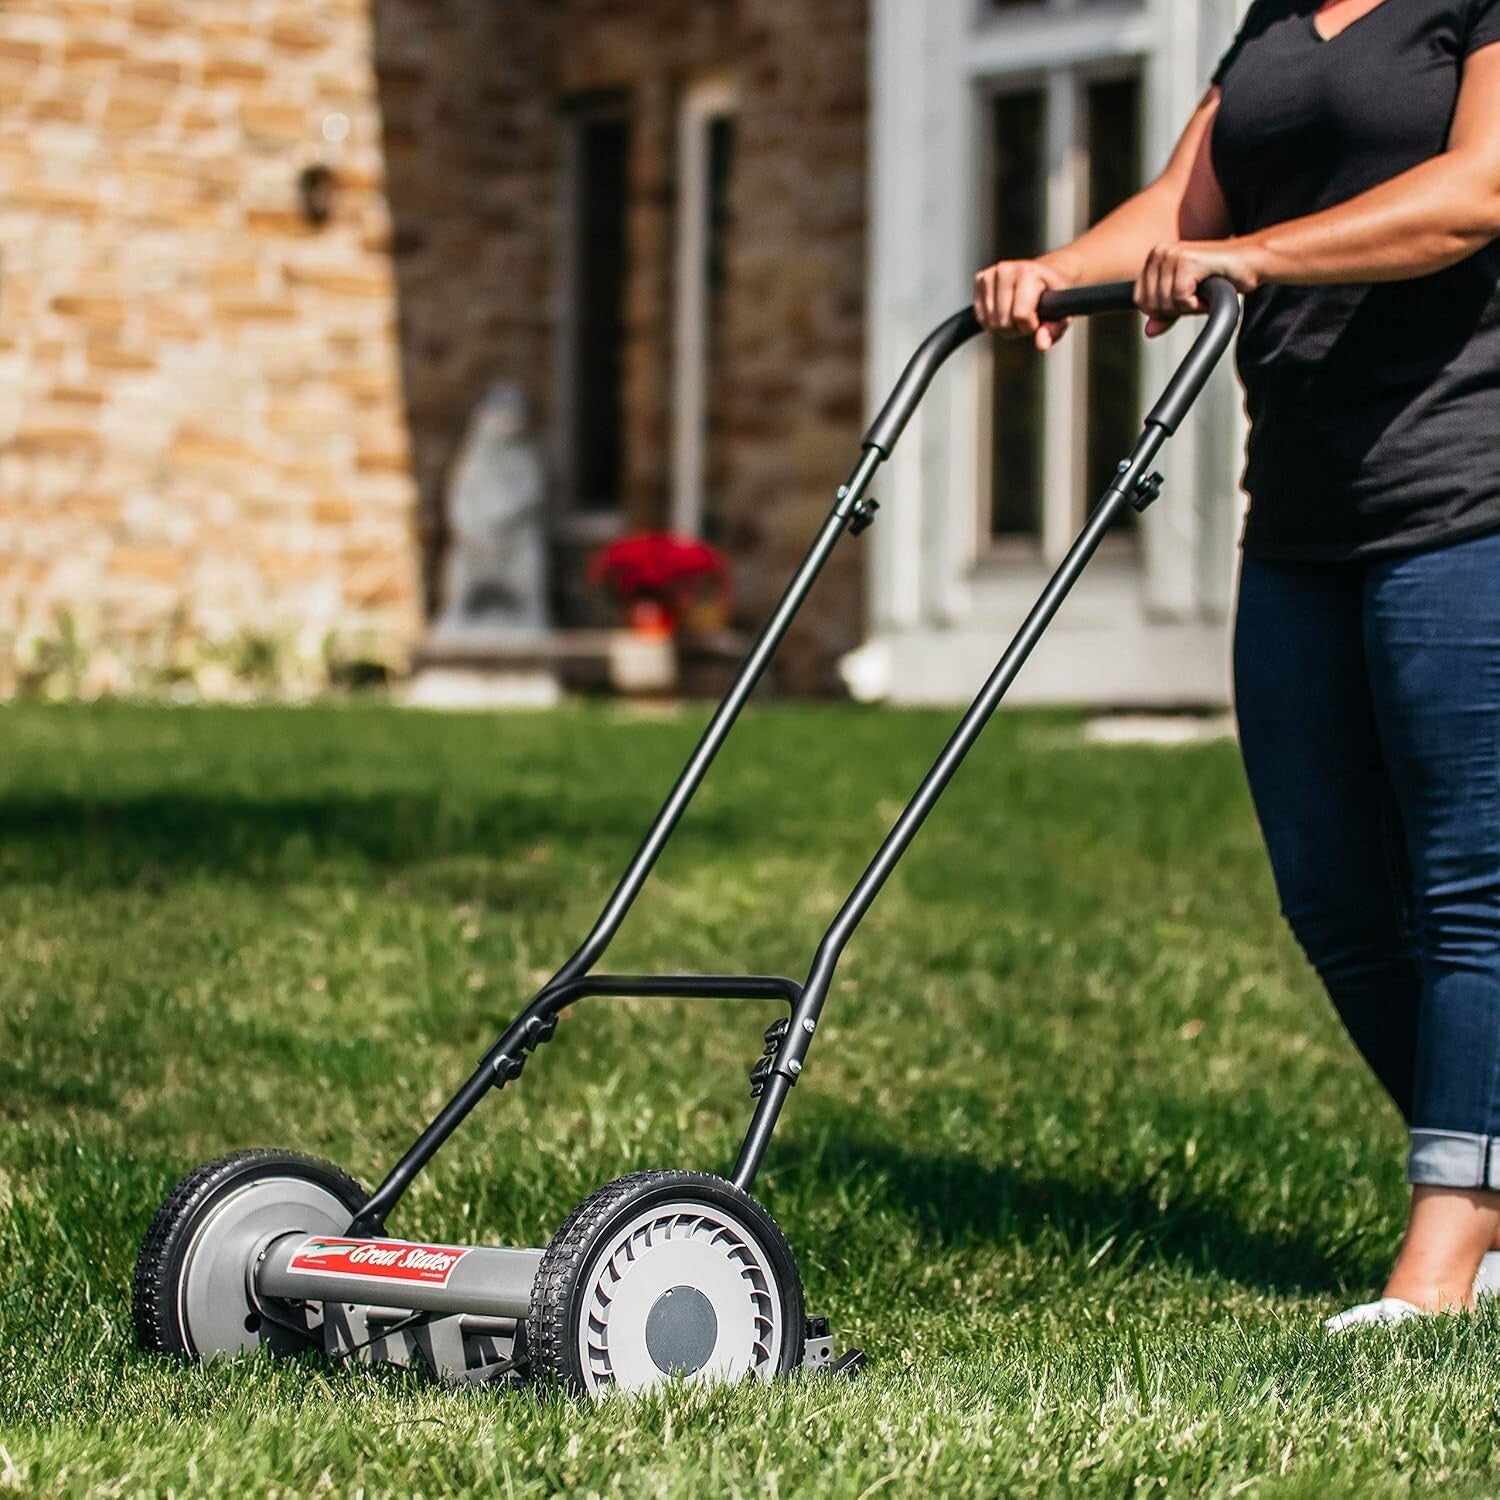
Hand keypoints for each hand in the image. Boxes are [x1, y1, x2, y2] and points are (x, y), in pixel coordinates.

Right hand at [973, 258, 1073, 350]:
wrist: (1044, 274)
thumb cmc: (1053, 294)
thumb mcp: (1062, 314)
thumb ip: (1053, 330)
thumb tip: (1041, 343)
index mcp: (1028, 272)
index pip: (1020, 315)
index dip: (1030, 326)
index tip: (1038, 319)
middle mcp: (1006, 269)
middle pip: (1002, 321)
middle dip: (1015, 328)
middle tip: (1027, 318)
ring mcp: (990, 274)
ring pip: (990, 321)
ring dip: (1003, 326)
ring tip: (1015, 314)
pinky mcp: (980, 279)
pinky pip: (980, 317)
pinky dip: (991, 321)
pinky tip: (1003, 311)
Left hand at [1134, 240, 1263, 336]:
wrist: (1251, 262)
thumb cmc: (1221, 278)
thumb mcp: (1187, 299)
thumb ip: (1166, 313)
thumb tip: (1148, 332)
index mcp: (1155, 257)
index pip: (1140, 300)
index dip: (1163, 310)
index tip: (1185, 299)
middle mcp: (1160, 252)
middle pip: (1150, 304)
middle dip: (1175, 310)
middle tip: (1197, 296)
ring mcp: (1172, 254)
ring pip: (1165, 303)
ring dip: (1189, 307)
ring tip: (1205, 291)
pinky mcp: (1187, 261)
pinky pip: (1180, 299)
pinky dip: (1197, 304)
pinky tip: (1209, 290)